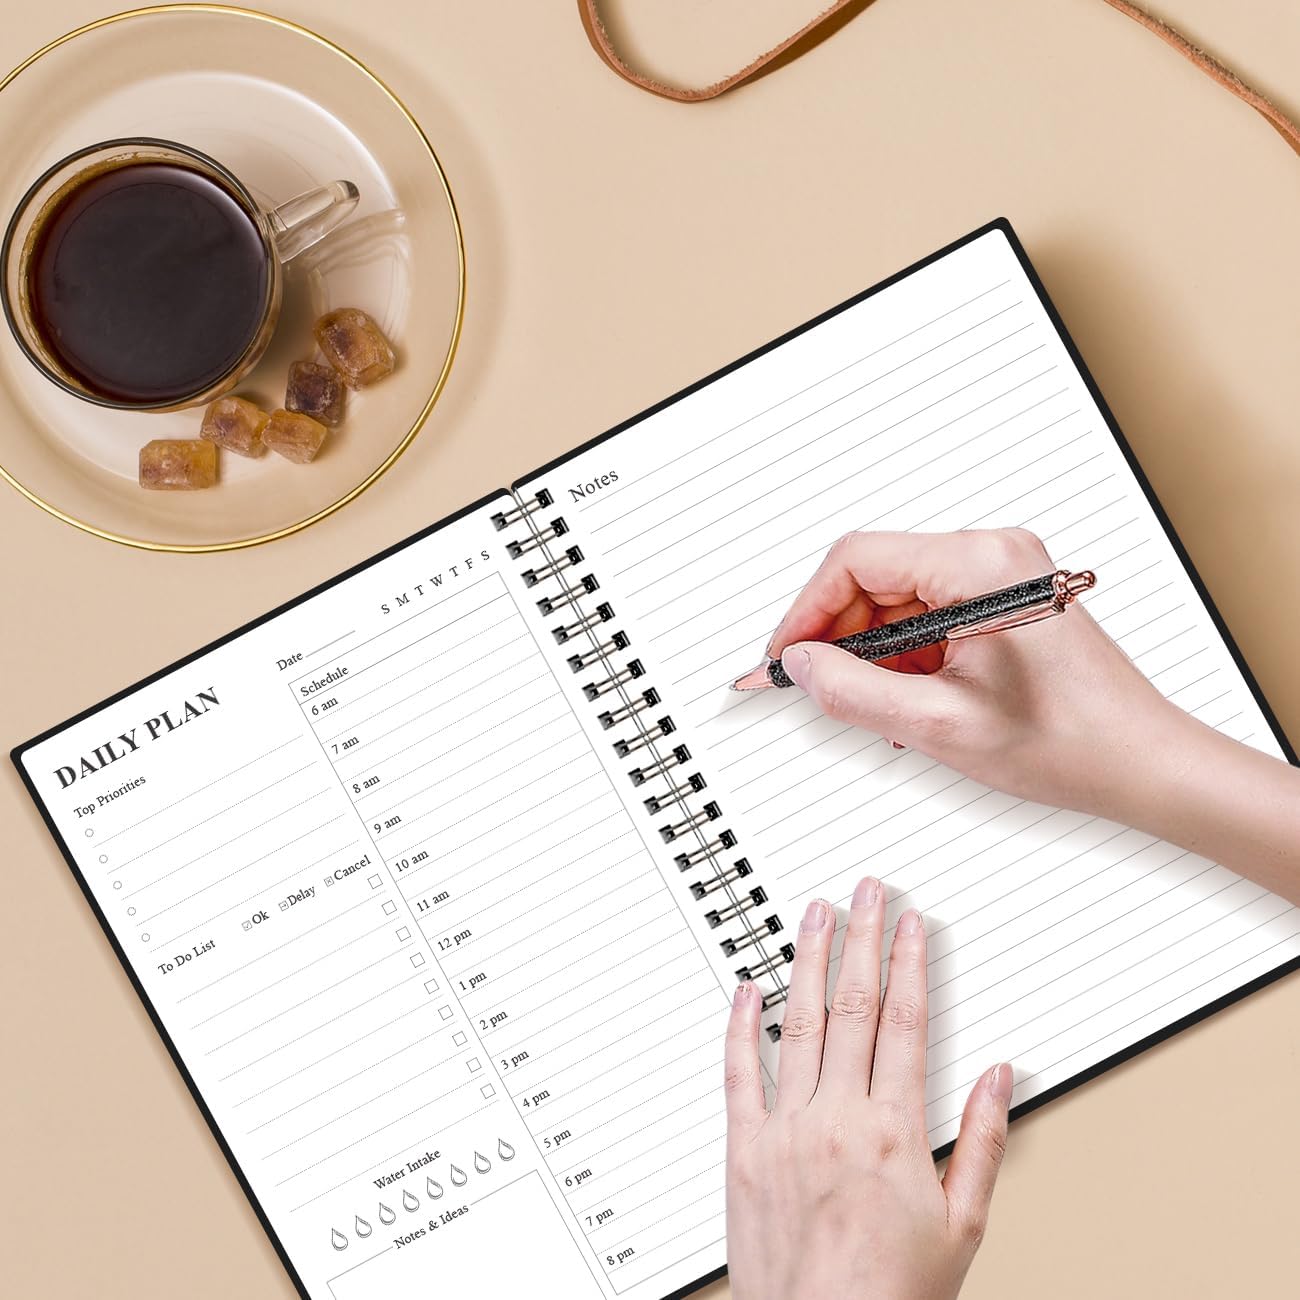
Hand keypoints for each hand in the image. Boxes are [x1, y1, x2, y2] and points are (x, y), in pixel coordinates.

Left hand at [725, 880, 1010, 1299]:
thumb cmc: (892, 1295)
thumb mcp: (962, 1225)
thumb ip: (983, 1142)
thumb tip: (999, 1076)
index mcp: (892, 1131)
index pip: (904, 1022)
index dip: (908, 963)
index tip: (911, 924)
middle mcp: (836, 1118)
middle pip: (852, 1005)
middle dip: (861, 940)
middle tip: (866, 892)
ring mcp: (785, 1129)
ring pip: (798, 1023)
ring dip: (807, 961)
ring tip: (814, 914)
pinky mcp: (744, 1149)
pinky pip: (739, 1073)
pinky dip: (741, 1026)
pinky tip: (746, 988)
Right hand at [767, 528, 1179, 822]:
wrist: (1142, 762)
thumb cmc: (1072, 742)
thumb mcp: (941, 726)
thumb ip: (854, 692)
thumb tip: (802, 666)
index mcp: (980, 567)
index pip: (856, 559)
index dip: (807, 610)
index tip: (786, 655)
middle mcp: (993, 554)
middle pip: (875, 576)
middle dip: (840, 636)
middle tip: (818, 688)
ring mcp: (1001, 573)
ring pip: (898, 599)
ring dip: (875, 654)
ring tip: (882, 710)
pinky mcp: (1004, 597)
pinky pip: (927, 613)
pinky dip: (906, 656)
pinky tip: (911, 701)